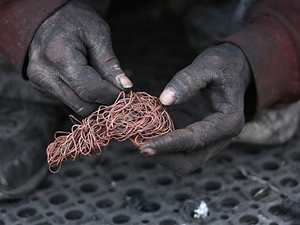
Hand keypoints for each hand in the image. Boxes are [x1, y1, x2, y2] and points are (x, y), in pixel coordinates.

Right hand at [27, 0, 132, 115]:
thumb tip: (126, 87)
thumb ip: (110, 63)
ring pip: (76, 106)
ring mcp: (40, 84)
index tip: (126, 93)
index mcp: (58, 58)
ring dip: (94, 100)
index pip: (91, 90)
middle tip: (117, 90)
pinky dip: (83, 95)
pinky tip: (87, 79)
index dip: (112, 95)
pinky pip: (69, 101)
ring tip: (102, 82)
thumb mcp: (97, 34)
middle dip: (104, 101)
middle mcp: (44, 75)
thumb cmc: (75, 20)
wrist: (45, 17)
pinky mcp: (42, 88)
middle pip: (83, 105)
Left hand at [140, 43, 251, 174]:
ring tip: (137, 136)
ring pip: (182, 160)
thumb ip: (187, 81)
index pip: (194, 141)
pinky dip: (161, 144)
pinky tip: (146, 131)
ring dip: (160, 153)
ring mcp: (210, 141)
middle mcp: (221, 138)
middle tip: (137, 142)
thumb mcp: (208, 64)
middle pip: (189, 162)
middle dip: (162, 156)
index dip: (168, 145)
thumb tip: (164, 100)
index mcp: (228, 122)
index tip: (144, 147)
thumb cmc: (222, 65)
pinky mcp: (198, 137)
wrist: (232, 70)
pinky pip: (178, 149)